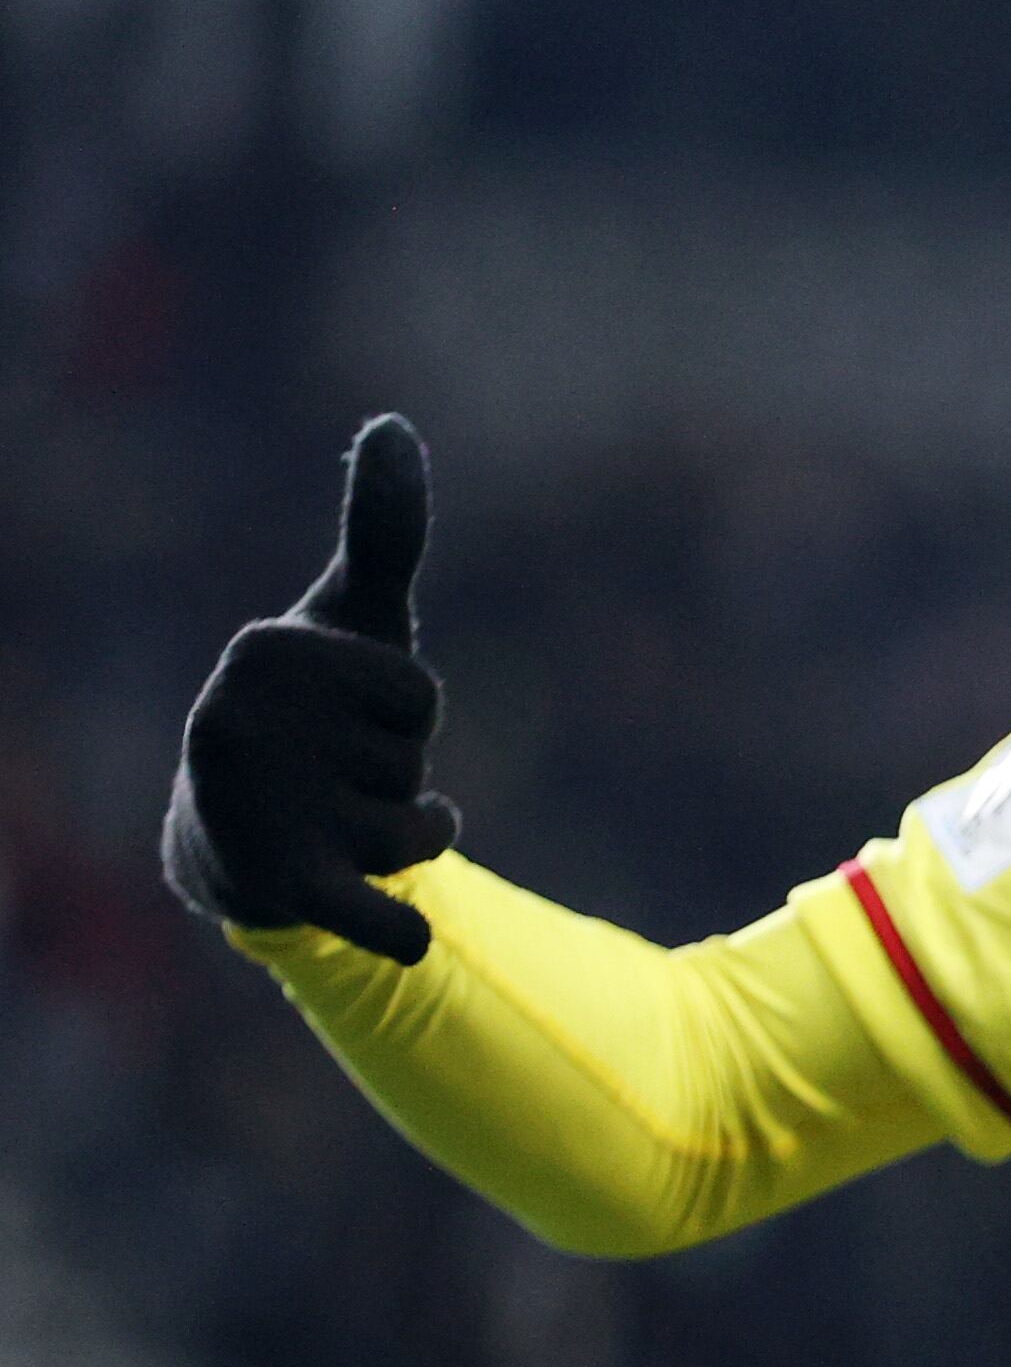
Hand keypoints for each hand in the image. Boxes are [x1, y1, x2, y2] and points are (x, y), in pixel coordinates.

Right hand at [162, 417, 457, 964]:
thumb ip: (383, 529)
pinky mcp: (276, 886)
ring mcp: (252, 806)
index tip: (346, 715)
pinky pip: (358, 909)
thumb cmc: (313, 709)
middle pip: (414, 759)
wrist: (241, 837)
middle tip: (334, 775)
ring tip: (332, 823)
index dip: (404, 713)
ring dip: (400, 838)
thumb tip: (395, 424)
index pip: (417, 694)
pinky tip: (413, 942)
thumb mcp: (353, 616)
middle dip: (399, 775)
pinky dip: (391, 931)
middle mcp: (237, 724)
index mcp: (264, 653)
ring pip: (416, 831)